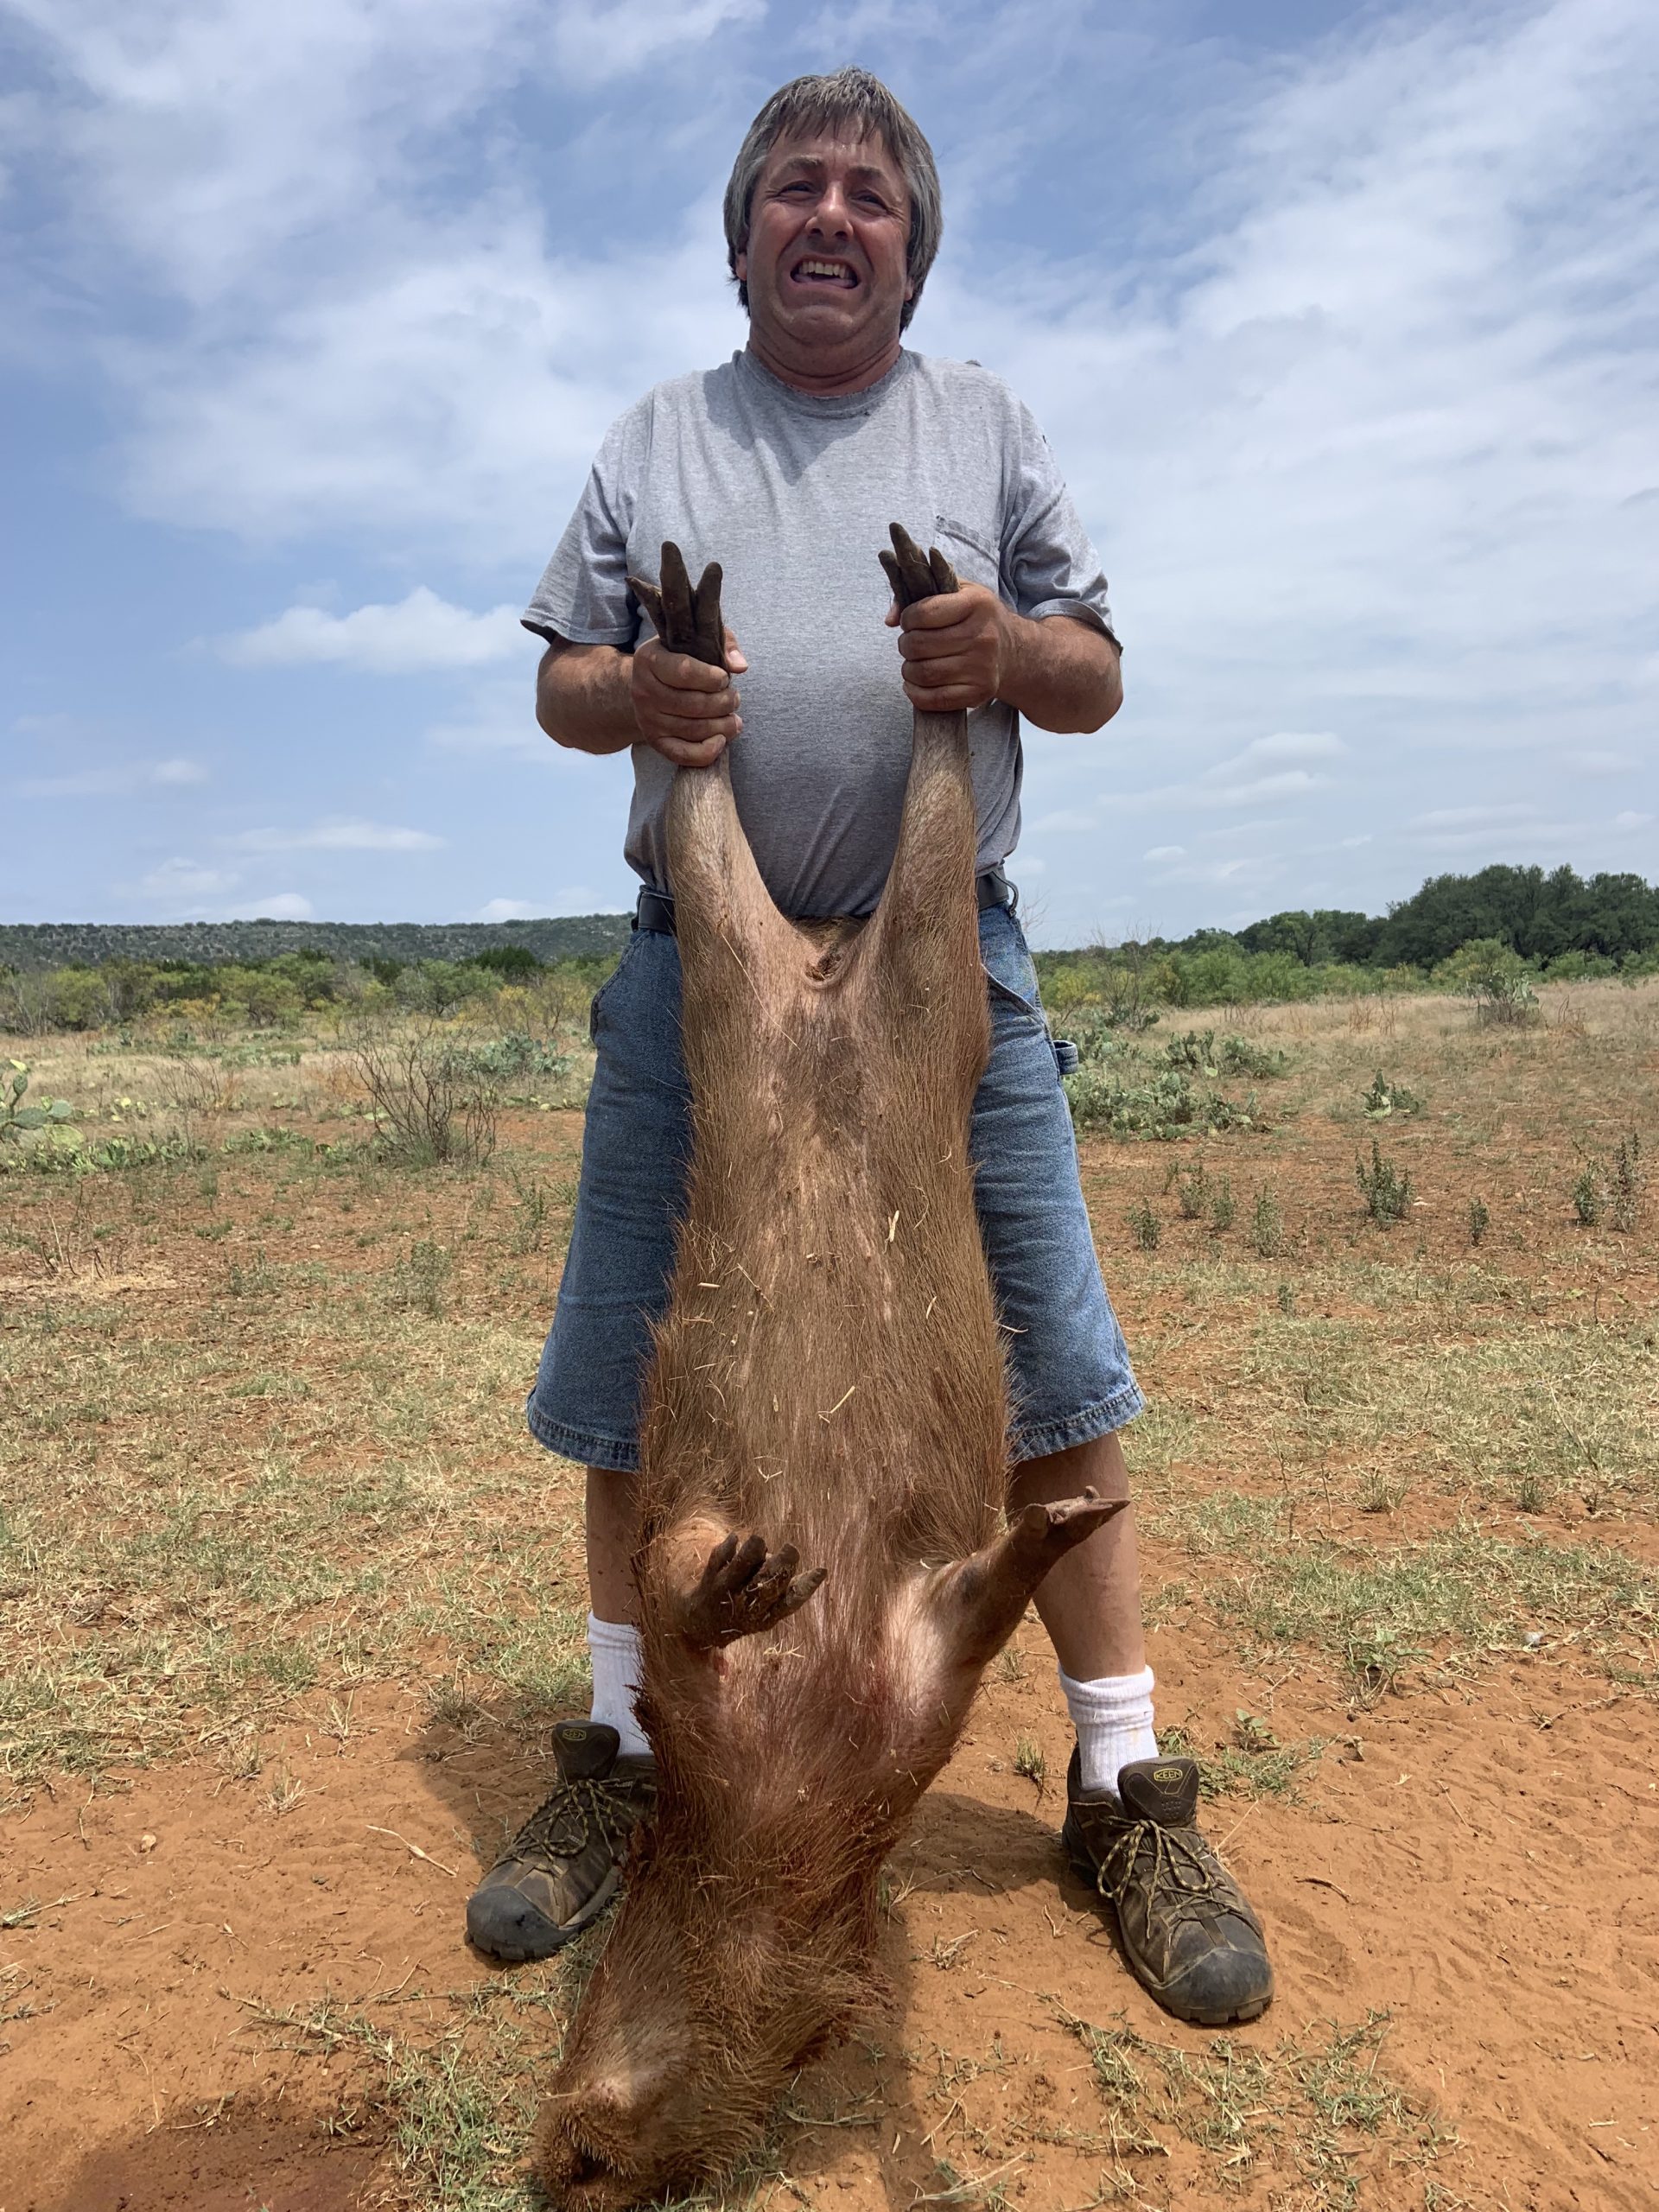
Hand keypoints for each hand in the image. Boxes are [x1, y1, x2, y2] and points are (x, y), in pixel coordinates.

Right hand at [631, 629, 747, 766]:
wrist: (650, 684)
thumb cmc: (680, 659)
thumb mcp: (697, 641)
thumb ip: (723, 643)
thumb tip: (740, 666)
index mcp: (650, 659)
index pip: (685, 671)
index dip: (713, 678)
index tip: (725, 678)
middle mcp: (643, 690)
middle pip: (693, 704)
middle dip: (724, 703)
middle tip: (734, 698)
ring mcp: (647, 718)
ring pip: (693, 729)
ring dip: (723, 726)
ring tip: (734, 719)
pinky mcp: (654, 740)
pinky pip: (682, 754)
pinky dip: (706, 752)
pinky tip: (721, 740)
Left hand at [887, 582, 1013, 712]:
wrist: (1013, 650)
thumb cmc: (977, 618)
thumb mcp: (957, 592)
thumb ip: (920, 594)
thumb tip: (891, 619)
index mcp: (977, 604)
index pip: (923, 613)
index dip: (907, 618)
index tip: (910, 622)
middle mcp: (982, 636)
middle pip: (919, 645)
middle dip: (905, 645)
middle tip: (910, 644)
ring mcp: (982, 667)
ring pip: (923, 673)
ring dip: (908, 670)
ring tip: (913, 663)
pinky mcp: (979, 692)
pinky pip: (935, 699)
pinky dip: (916, 694)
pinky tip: (915, 684)